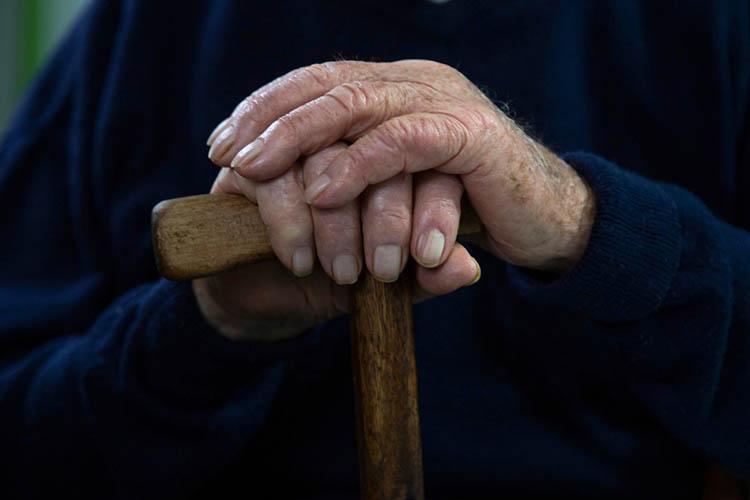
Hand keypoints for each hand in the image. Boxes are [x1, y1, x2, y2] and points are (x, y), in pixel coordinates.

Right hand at [194, 144, 479, 341]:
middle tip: (383, 270)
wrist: (268, 300)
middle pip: (377, 141)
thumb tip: (465, 268)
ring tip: (343, 272)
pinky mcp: (248, 157)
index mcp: (394, 148)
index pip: (427, 151)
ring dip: (335, 221)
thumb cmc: (339, 280)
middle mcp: (346, 131)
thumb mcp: (394, 284)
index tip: (429, 256)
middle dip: (383, 214)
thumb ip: (429, 274)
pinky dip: (290, 220)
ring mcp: (295, 138)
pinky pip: (272, 172)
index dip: (433, 202)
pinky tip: (300, 260)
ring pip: (325, 154)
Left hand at [208, 60, 594, 272]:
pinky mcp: (472, 136)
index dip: (264, 108)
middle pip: (327, 85)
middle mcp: (417, 82)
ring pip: (358, 105)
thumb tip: (297, 184)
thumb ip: (357, 174)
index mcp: (397, 88)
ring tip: (254, 173)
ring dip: (298, 140)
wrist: (545, 220)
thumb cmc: (465, 210)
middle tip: (224, 157)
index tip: (220, 144)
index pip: (318, 82)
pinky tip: (321, 191)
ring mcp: (445, 102)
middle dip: (267, 121)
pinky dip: (358, 166)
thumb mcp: (398, 188)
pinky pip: (404, 141)